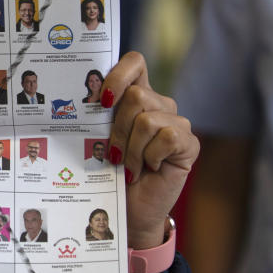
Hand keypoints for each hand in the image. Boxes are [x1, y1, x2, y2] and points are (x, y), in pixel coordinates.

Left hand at [102, 52, 198, 249]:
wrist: (129, 210)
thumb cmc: (109, 174)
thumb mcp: (98, 139)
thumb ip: (97, 115)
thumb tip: (83, 99)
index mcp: (136, 96)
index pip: (135, 62)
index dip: (118, 74)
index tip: (102, 100)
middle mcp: (159, 104)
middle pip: (136, 95)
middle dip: (118, 128)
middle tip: (114, 154)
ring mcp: (177, 122)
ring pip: (147, 119)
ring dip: (131, 149)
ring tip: (128, 166)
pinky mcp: (189, 143)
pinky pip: (167, 136)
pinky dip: (150, 156)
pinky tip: (149, 168)